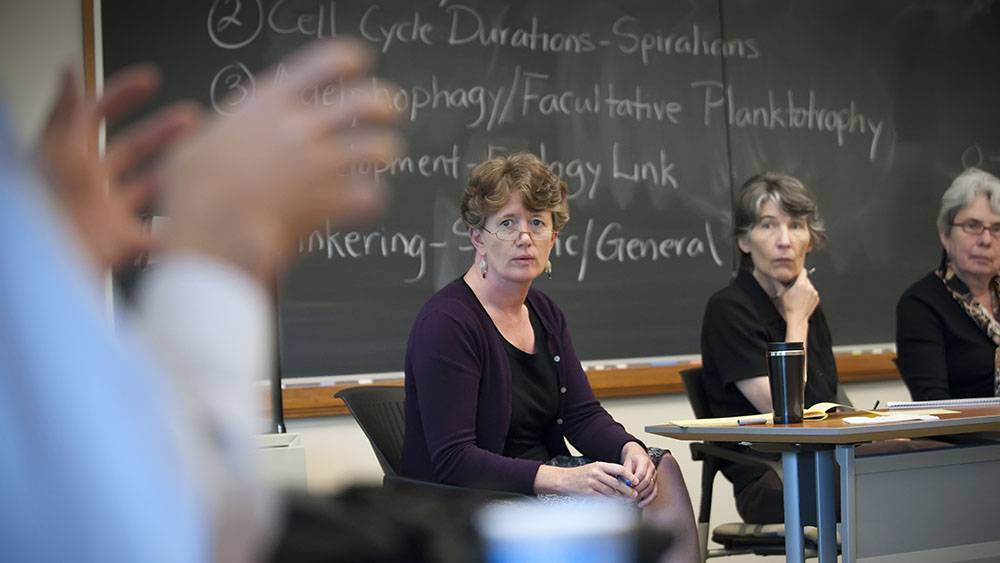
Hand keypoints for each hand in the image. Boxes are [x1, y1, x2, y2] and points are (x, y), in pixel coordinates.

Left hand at [36, 65, 200, 271]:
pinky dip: (176, 232)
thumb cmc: (45, 209)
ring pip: (147, 187)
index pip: (97, 115)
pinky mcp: (120, 242)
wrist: (52, 267)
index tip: (151, 80)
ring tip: (200, 161)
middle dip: (163, 131)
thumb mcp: (60, 152)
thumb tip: (69, 71)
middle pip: (131, 149)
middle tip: (191, 118)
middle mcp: (90, 182)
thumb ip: (68, 112)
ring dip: (174, 175)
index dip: (124, 94)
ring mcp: (107, 212)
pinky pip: (155, 236)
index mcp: (71, 156)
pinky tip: (197, 221)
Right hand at [158, 39, 402, 281]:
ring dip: (386, 152)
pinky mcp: (333, 201)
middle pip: (367, 100)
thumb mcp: (195, 145)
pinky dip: (374, 198)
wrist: (209, 233)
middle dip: (387, 105)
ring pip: (380, 147)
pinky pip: (374, 194)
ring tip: (383, 157)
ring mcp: (321, 165)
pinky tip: (364, 201)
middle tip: (389, 113)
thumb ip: (219, 133)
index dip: (353, 62)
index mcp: (269, 103)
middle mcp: (301, 128)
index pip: (328, 61)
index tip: (361, 68)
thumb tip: (209, 130)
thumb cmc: (193, 194)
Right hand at [534, 462, 636, 499]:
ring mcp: (592, 483)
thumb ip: (606, 473)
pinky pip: (603, 498)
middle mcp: (596, 472)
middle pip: (617, 483)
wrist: (563, 480)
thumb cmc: (580, 475)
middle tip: (634, 495)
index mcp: (599, 465)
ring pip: (611, 492)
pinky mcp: (588, 492)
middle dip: (627, 490)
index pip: (619, 469)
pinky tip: (615, 504)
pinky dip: (610, 501)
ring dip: (620, 498)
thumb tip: (623, 481)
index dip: (629, 475)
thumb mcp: (593, 468)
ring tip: (626, 501)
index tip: (636, 481)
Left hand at [621, 441, 658, 507]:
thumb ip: (626, 473)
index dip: (634, 482)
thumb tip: (625, 484)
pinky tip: (640, 504)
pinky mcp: (655, 482)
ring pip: (651, 488)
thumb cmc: (631, 459)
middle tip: (628, 496)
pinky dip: (648, 499)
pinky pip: (654, 492)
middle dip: (637, 490)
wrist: (638, 455)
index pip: (641, 474)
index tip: (627, 488)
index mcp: (644, 461)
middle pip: (647, 482)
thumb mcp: (626, 462)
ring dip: (642, 496)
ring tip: (632, 500)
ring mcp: (655, 475)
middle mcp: (652, 468)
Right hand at [775, 268, 819, 326]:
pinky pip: (813, 292)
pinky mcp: (817, 298)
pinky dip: (809, 294)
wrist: (797, 318)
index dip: (799, 272)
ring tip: (798, 295)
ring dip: (805, 288)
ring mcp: (814, 293)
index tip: (796, 274)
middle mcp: (809, 287)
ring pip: (810, 286)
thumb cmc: (790, 307)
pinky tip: (802, 299)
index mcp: (801, 284)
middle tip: (794, 287)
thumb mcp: (782, 294)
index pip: (803, 271)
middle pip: (806, 279)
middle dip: (801, 281)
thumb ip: (778, 283)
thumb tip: (773, 278)